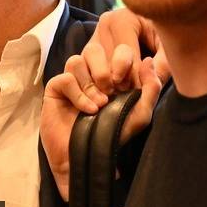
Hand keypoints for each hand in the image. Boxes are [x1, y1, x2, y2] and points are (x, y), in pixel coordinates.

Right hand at [40, 8, 168, 200]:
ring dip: (90, 84)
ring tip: (99, 105)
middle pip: (94, 49)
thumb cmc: (114, 135)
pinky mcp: (56, 89)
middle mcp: (91, 73)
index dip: (122, 61)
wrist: (87, 157)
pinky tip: (87, 110)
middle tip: (110, 92)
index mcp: (112, 72)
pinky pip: (65, 78)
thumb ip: (151, 88)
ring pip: (77, 60)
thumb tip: (148, 60)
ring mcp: (73, 80)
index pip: (117, 48)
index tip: (125, 85)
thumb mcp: (140, 114)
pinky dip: (78, 94)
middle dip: (104, 70)